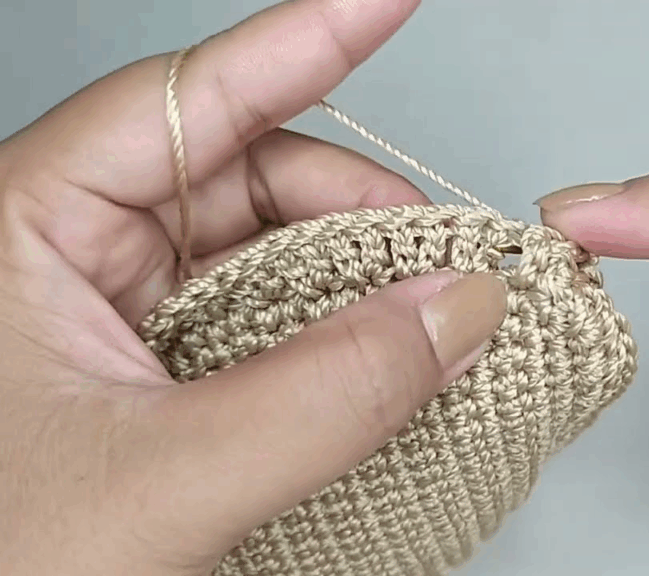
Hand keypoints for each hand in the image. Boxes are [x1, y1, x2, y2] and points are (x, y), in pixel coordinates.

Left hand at [0, 1, 505, 573]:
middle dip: (363, 210)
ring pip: (271, 254)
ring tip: (440, 318)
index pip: (187, 102)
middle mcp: (73, 255)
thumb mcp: (160, 483)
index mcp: (24, 230)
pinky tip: (390, 359)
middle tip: (457, 260)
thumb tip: (459, 308)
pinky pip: (274, 322)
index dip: (304, 41)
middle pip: (250, 177)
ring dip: (364, 279)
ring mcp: (124, 317)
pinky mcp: (165, 375)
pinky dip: (343, 336)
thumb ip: (323, 396)